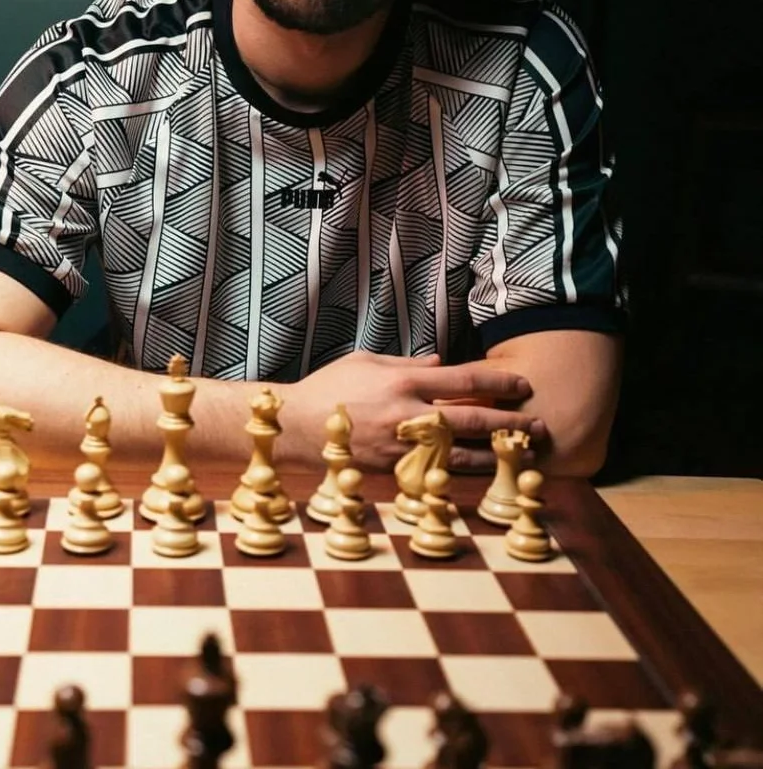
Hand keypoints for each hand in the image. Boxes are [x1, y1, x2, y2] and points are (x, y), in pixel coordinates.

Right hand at [288, 351, 544, 472]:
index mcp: (403, 383)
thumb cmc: (328, 389)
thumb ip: (406, 363)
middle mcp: (409, 416)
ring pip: (462, 453)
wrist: (295, 428)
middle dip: (511, 422)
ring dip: (497, 453)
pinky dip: (463, 473)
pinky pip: (437, 473)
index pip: (465, 382)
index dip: (499, 384)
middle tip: (540, 425)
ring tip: (523, 454)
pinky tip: (483, 473)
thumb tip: (439, 362)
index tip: (523, 386)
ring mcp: (403, 448)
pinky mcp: (394, 472)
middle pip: (473, 420)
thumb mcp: (365, 362)